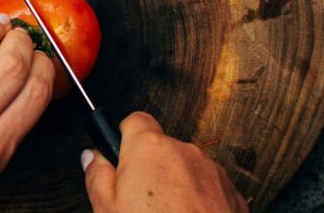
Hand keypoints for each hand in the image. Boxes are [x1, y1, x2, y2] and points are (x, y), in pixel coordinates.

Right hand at [83, 112, 248, 212]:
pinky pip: (207, 187)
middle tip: (138, 198)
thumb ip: (97, 175)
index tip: (119, 154)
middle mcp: (184, 152)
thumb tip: (92, 158)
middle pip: (160, 148)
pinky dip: (197, 199)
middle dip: (149, 167)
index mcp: (150, 149)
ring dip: (175, 184)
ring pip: (184, 168)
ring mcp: (211, 171)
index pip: (135, 120)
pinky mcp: (231, 192)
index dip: (124, 137)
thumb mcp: (107, 208)